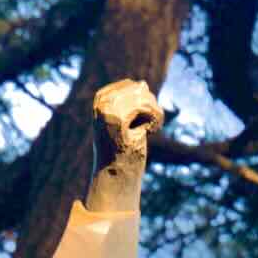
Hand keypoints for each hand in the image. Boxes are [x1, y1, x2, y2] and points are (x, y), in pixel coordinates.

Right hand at [85, 79, 160, 215]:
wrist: (116, 175)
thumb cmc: (123, 150)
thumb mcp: (128, 120)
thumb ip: (132, 102)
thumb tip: (143, 83)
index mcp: (101, 97)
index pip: (133, 85)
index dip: (144, 101)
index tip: (140, 121)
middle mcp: (101, 100)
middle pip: (140, 88)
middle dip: (151, 107)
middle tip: (148, 127)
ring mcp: (107, 108)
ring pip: (145, 96)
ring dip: (155, 114)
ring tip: (148, 131)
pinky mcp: (117, 118)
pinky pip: (148, 107)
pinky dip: (156, 119)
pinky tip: (149, 133)